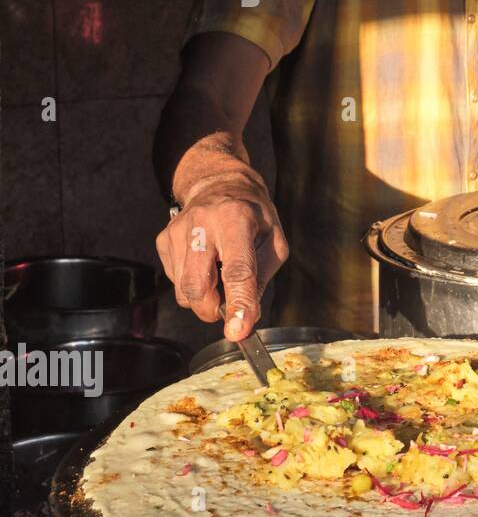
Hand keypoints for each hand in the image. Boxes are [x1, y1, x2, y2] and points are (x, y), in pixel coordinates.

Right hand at [155, 170, 288, 340]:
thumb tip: (246, 318)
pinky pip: (175, 281)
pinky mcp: (163, 239)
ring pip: (183, 290)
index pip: (237, 271)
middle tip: (227, 308)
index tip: (238, 331)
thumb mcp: (274, 242)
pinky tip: (205, 264)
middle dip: (213, 309)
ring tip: (219, 273)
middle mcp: (202, 223)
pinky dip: (192, 284)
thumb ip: (261, 279)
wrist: (220, 185)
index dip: (238, 303)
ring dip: (204, 297)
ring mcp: (177, 231)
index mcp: (236, 219)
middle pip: (199, 286)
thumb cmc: (253, 216)